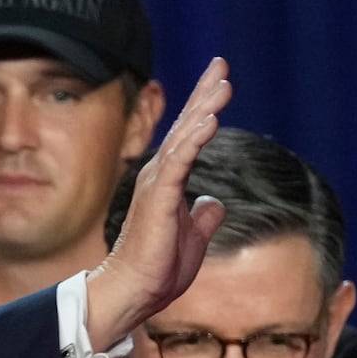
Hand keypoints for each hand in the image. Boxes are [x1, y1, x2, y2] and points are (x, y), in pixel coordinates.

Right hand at [87, 57, 233, 345]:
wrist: (133, 291)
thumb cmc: (157, 268)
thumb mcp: (192, 238)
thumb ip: (204, 216)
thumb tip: (215, 201)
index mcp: (168, 183)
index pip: (189, 136)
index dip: (204, 106)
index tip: (220, 80)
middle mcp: (159, 177)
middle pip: (186, 126)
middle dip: (205, 94)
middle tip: (221, 65)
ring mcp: (157, 185)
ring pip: (184, 137)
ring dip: (204, 108)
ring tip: (222, 83)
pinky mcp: (159, 198)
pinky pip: (180, 161)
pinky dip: (196, 138)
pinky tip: (210, 118)